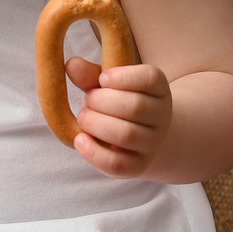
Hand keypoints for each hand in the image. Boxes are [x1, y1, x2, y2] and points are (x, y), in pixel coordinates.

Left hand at [61, 57, 173, 177]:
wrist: (140, 136)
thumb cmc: (118, 103)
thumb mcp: (109, 86)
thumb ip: (90, 75)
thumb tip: (71, 65)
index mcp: (159, 89)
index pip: (150, 79)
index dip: (123, 77)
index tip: (103, 78)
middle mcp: (161, 116)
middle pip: (135, 107)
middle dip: (102, 102)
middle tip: (88, 101)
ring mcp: (152, 144)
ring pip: (127, 135)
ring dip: (97, 124)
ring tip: (83, 118)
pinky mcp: (137, 166)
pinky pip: (117, 164)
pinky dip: (93, 153)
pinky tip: (80, 140)